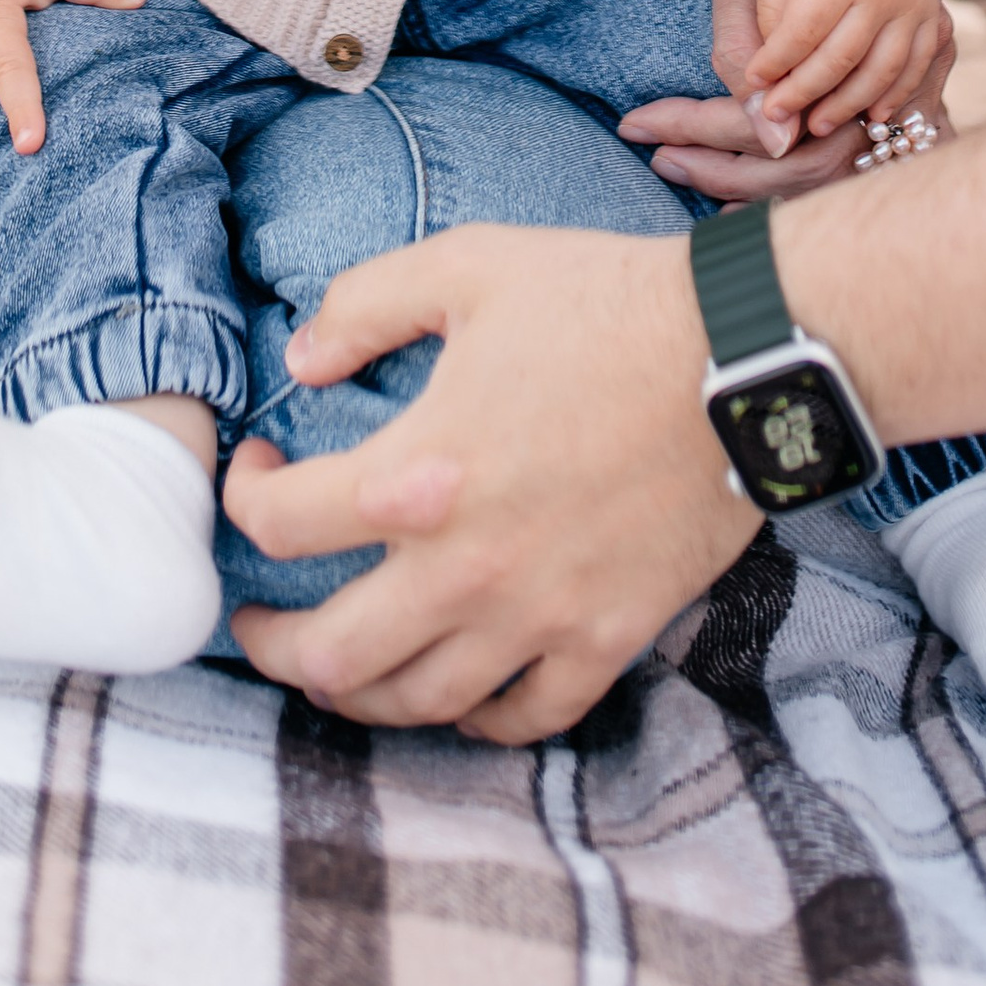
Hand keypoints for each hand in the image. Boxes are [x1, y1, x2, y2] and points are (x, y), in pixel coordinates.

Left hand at [225, 225, 749, 736]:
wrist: (742, 353)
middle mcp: (465, 568)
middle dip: (271, 645)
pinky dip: (478, 719)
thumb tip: (300, 359)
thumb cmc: (603, 299)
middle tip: (257, 622)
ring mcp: (538, 616)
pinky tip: (458, 692)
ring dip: (359, 694)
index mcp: (416, 475)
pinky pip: (525, 718)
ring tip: (338, 667)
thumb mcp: (467, 266)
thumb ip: (365, 304)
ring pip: (417, 704)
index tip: (259, 472)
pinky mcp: (605, 638)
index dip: (243, 500)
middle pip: (329, 657)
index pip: (281, 528)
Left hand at [747, 0, 951, 143]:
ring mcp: (913, 2)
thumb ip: (771, 8)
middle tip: (777, 117)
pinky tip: (872, 115)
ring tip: (817, 125)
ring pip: (882, 72)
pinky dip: (896, 94)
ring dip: (849, 105)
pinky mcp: (931, 11)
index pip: (802, 34)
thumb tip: (768, 71)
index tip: (756, 86)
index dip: (776, 66)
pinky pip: (917, 64)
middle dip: (804, 94)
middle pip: (841, 60)